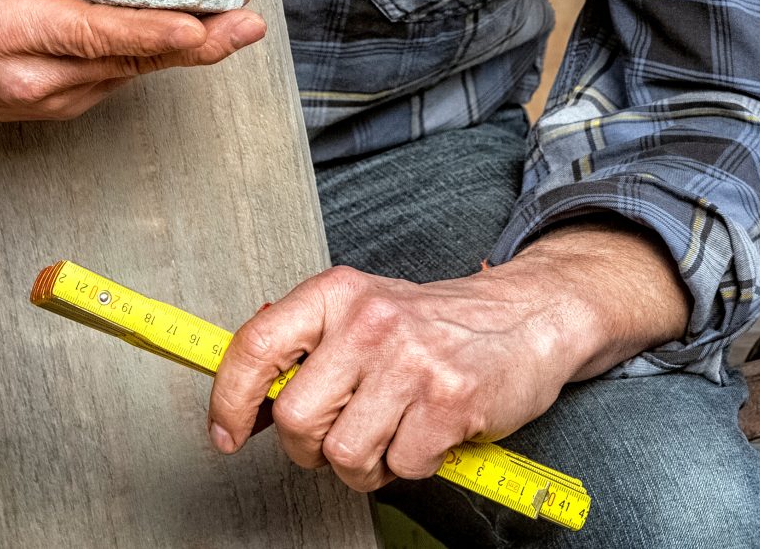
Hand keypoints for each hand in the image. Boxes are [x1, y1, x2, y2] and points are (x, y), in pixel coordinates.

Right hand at [0, 0, 264, 206]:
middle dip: (197, 42)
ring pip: (131, 71)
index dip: (153, 31)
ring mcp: (52, 101)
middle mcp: (35, 79)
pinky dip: (152, 53)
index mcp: (11, 34)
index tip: (202, 24)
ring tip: (234, 19)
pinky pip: (118, 76)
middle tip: (249, 22)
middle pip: (129, 60)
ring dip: (183, 47)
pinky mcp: (62, 107)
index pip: (95, 34)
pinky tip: (188, 31)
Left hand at [204, 221, 687, 492]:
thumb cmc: (442, 324)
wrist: (531, 317)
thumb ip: (310, 347)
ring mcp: (410, 360)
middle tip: (347, 434)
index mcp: (339, 293)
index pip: (256, 346)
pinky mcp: (448, 400)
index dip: (230, 400)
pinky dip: (416, 463)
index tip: (228, 433)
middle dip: (316, 446)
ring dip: (369, 462)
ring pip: (345, 454)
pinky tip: (432, 431)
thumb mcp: (367, 311)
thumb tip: (248, 395)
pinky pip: (401, 466)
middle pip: (298, 420)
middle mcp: (370, 320)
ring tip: (396, 432)